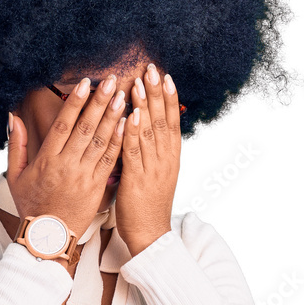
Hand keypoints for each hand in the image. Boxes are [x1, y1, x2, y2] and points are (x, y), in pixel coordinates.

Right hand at [6, 76, 125, 242]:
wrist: (49, 239)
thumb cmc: (31, 207)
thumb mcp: (15, 177)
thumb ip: (16, 145)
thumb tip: (13, 117)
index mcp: (47, 160)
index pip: (63, 125)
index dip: (75, 102)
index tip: (84, 83)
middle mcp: (66, 166)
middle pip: (85, 128)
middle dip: (99, 103)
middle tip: (111, 80)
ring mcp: (84, 177)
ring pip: (100, 142)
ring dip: (113, 118)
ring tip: (123, 96)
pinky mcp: (97, 188)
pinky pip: (110, 161)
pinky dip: (119, 142)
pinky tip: (127, 125)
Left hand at [114, 64, 181, 256]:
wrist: (150, 236)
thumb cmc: (148, 207)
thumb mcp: (156, 175)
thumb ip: (153, 153)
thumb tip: (147, 131)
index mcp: (171, 158)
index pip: (172, 122)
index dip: (170, 98)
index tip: (166, 76)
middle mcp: (165, 160)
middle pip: (163, 121)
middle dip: (157, 93)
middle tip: (152, 69)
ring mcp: (153, 169)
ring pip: (150, 132)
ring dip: (145, 106)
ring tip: (140, 83)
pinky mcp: (138, 180)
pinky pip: (135, 152)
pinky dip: (133, 132)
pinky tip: (131, 115)